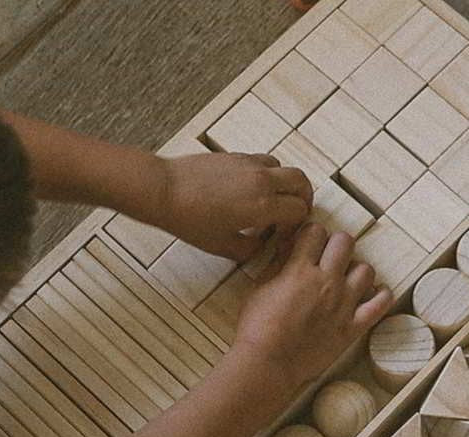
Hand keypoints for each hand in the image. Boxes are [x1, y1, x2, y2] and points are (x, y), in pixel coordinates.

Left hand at [155, 152, 312, 261]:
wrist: (165, 190)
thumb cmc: (189, 220)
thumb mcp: (221, 246)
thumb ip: (248, 249)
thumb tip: (260, 247)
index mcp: (263, 204)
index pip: (299, 210)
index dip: (296, 225)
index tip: (283, 234)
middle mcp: (263, 180)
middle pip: (302, 182)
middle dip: (303, 199)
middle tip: (292, 214)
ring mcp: (250, 164)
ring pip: (283, 168)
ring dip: (285, 184)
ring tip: (271, 202)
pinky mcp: (236, 155)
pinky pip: (263, 162)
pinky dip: (268, 175)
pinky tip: (250, 191)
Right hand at [228, 223, 392, 390]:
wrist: (266, 365)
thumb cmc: (256, 330)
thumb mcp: (258, 289)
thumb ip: (277, 264)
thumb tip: (288, 245)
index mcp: (300, 270)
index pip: (316, 232)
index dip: (310, 235)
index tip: (306, 244)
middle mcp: (326, 282)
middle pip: (345, 242)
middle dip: (334, 245)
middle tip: (326, 259)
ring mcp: (343, 305)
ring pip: (366, 269)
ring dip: (355, 270)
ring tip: (344, 280)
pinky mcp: (351, 327)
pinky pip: (381, 304)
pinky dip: (380, 295)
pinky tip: (370, 295)